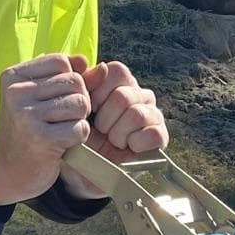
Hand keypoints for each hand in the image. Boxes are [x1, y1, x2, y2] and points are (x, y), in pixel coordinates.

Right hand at [0, 53, 90, 206]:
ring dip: (79, 119)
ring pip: (80, 103)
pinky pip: (80, 128)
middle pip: (74, 81)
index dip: (70, 80)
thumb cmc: (30, 130)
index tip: (56, 100)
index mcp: (12, 77)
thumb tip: (102, 68)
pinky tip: (62, 144)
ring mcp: (26, 115)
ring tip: (61, 129)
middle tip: (61, 119)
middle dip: (78, 101)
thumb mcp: (43, 98)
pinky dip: (78, 138)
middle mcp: (16, 93)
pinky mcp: (41, 138)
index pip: (61, 62)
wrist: (9, 172)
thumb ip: (71, 78)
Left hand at [59, 59, 169, 196]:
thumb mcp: (74, 108)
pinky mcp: (160, 137)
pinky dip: (136, 143)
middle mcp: (140, 95)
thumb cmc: (79, 135)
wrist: (83, 170)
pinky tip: (128, 147)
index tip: (90, 109)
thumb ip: (82, 83)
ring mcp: (153, 115)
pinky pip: (154, 133)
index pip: (117, 71)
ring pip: (137, 115)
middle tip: (101, 130)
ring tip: (112, 140)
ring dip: (117, 134)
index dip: (99, 92)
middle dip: (105, 118)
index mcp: (121, 82)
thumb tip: (95, 64)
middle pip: (124, 95)